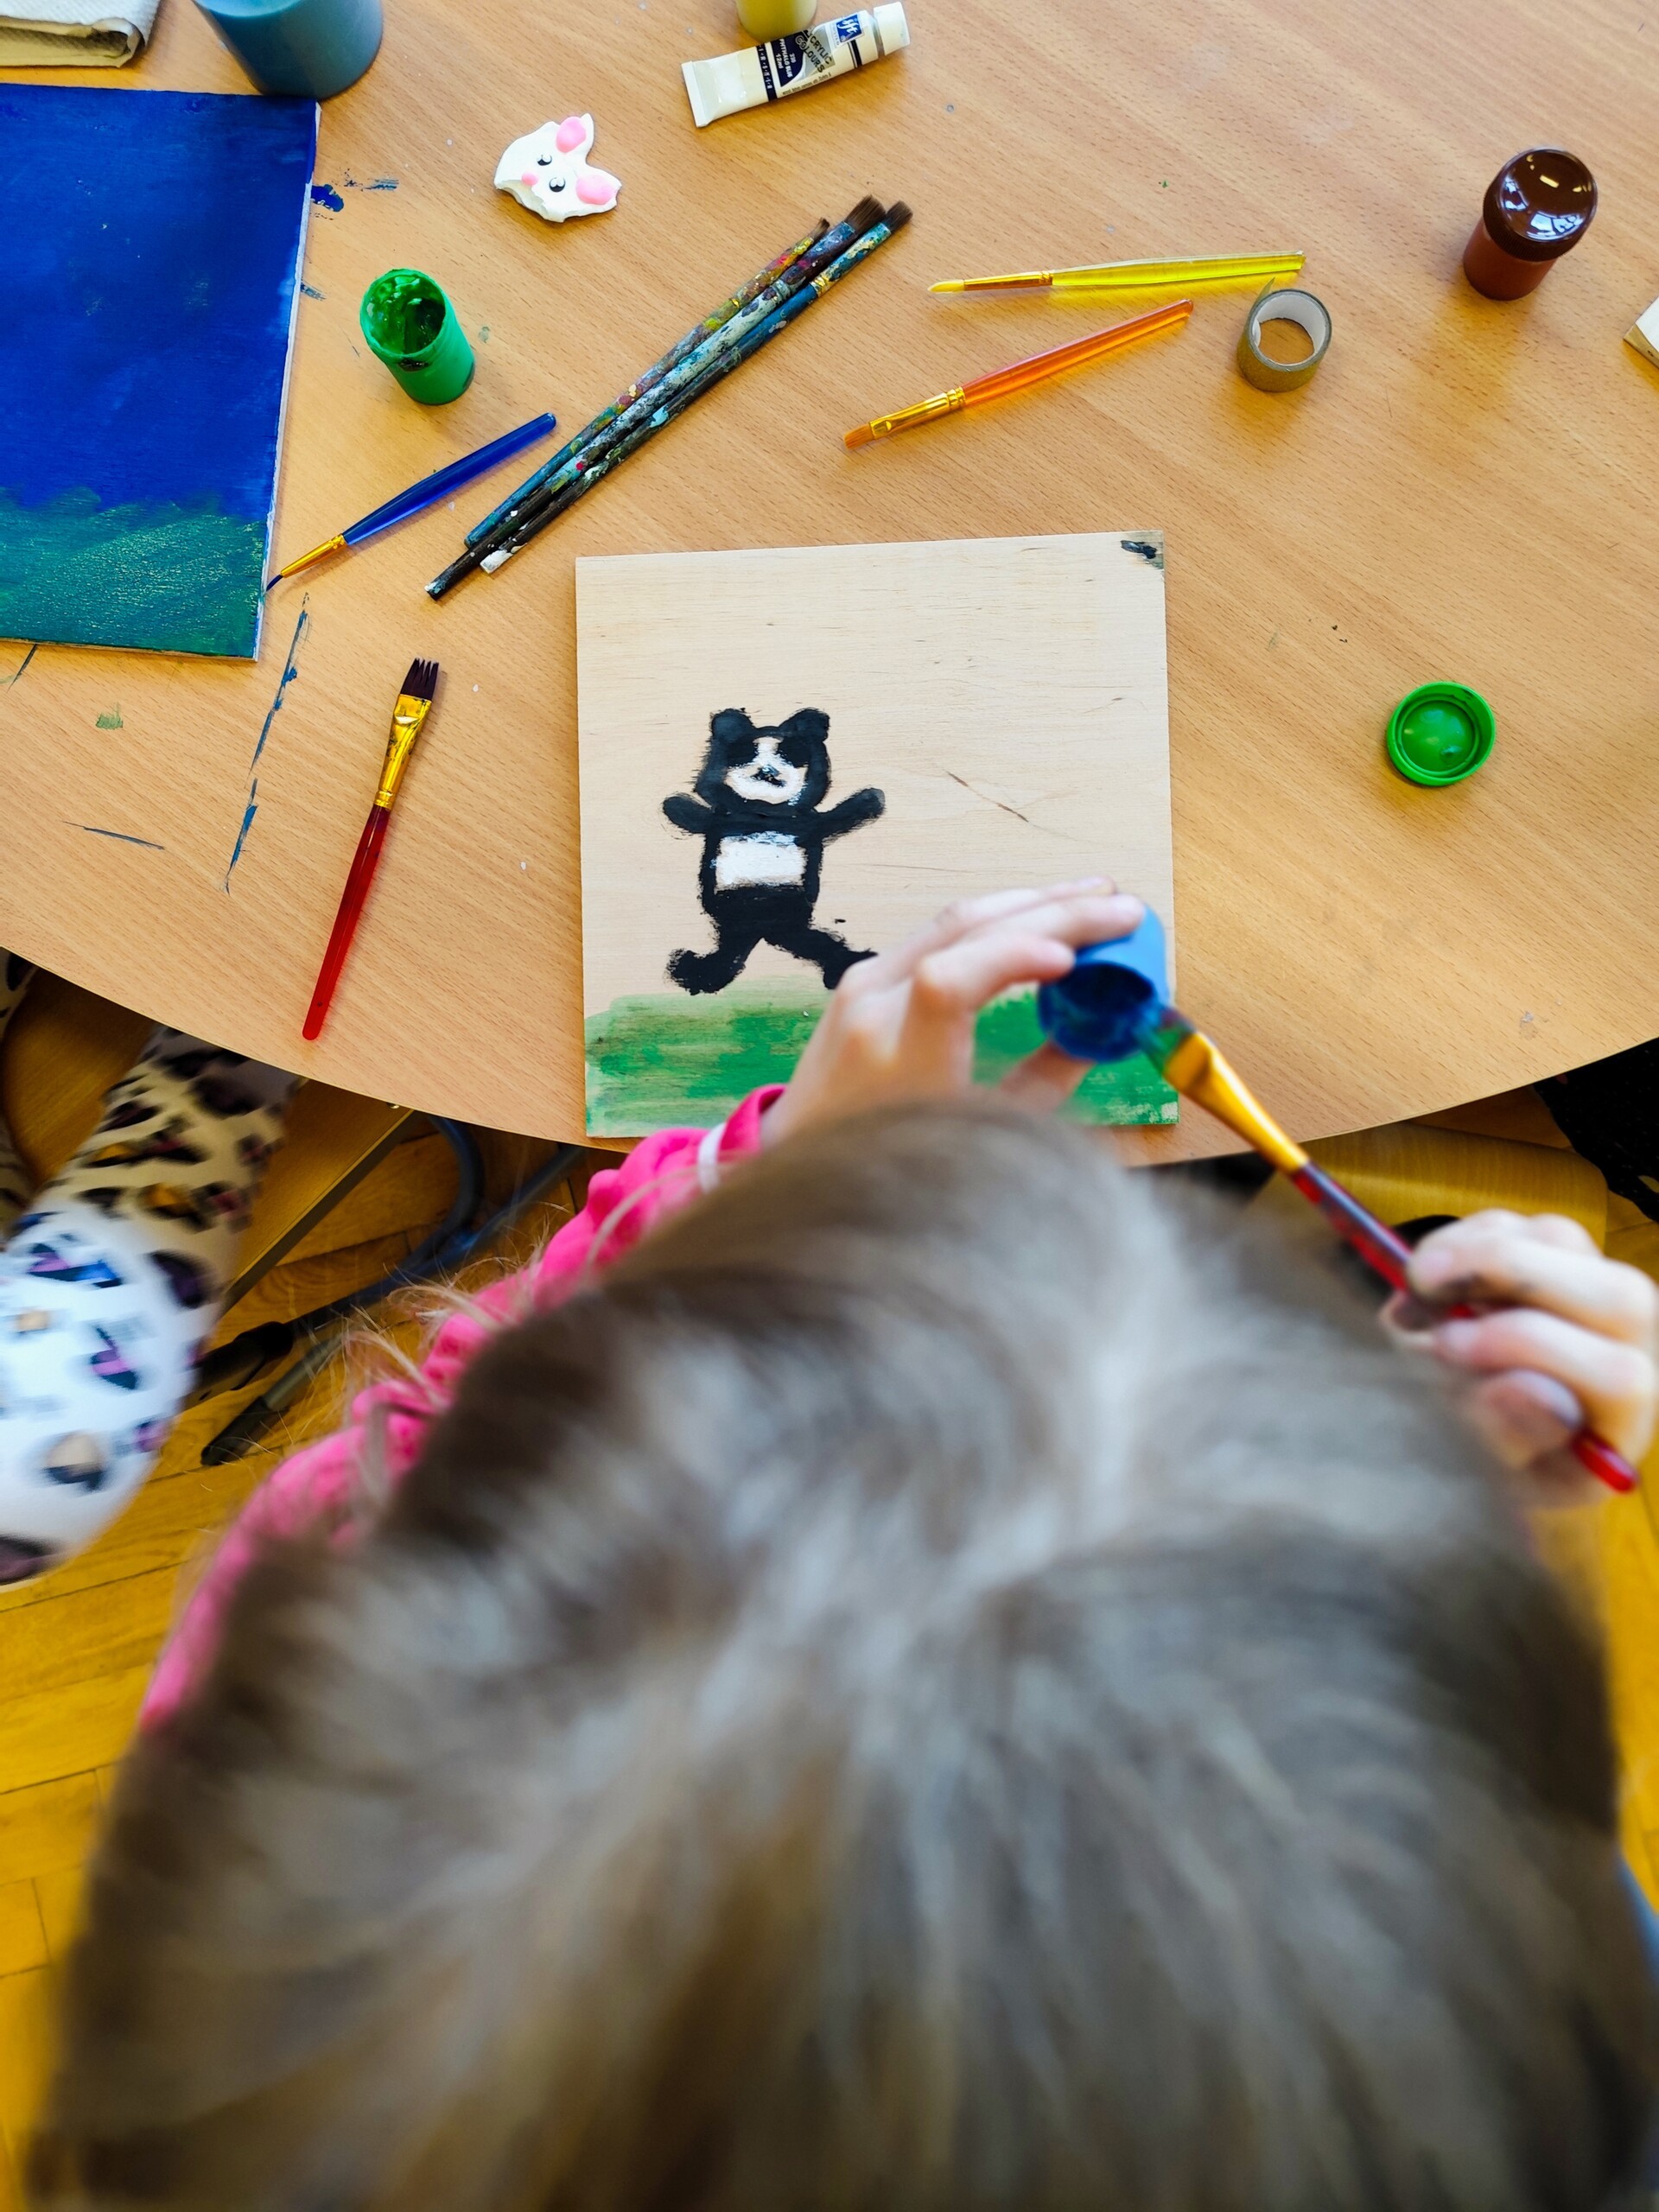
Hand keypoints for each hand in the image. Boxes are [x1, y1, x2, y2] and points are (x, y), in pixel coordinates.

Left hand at [762, 880, 1143, 1146]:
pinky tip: (1038, 919)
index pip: (949, 979)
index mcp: (897, 1061)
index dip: (1014, 958)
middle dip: (1053, 912)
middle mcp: (873, 1009)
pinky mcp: (863, 977)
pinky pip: (938, 933)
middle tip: (1122, 909)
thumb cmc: (890, 1161)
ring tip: (1094, 900)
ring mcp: (863, 984)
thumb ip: (1040, 1083)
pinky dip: (995, 922)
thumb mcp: (976, 1135)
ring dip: (1029, 904)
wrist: (796, 1156)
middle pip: (964, 930)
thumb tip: (1100, 1033)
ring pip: (954, 919)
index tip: (1073, 962)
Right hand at [1387, 1210, 1657, 1502]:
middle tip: (1423, 1284)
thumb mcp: (1496, 1477)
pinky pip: (1523, 1224)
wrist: (1491, 1441)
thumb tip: (1516, 1388)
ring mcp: (1598, 1294)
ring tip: (1416, 1283)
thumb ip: (1509, 1437)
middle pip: (1613, 1293)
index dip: (1534, 1351)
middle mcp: (1632, 1350)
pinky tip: (1426, 1276)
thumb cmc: (1497, 1467)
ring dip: (1477, 1250)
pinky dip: (1466, 1236)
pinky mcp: (1561, 1259)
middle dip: (1510, 1275)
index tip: (1445, 1347)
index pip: (1617, 1376)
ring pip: (1563, 1243)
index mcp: (1622, 1418)